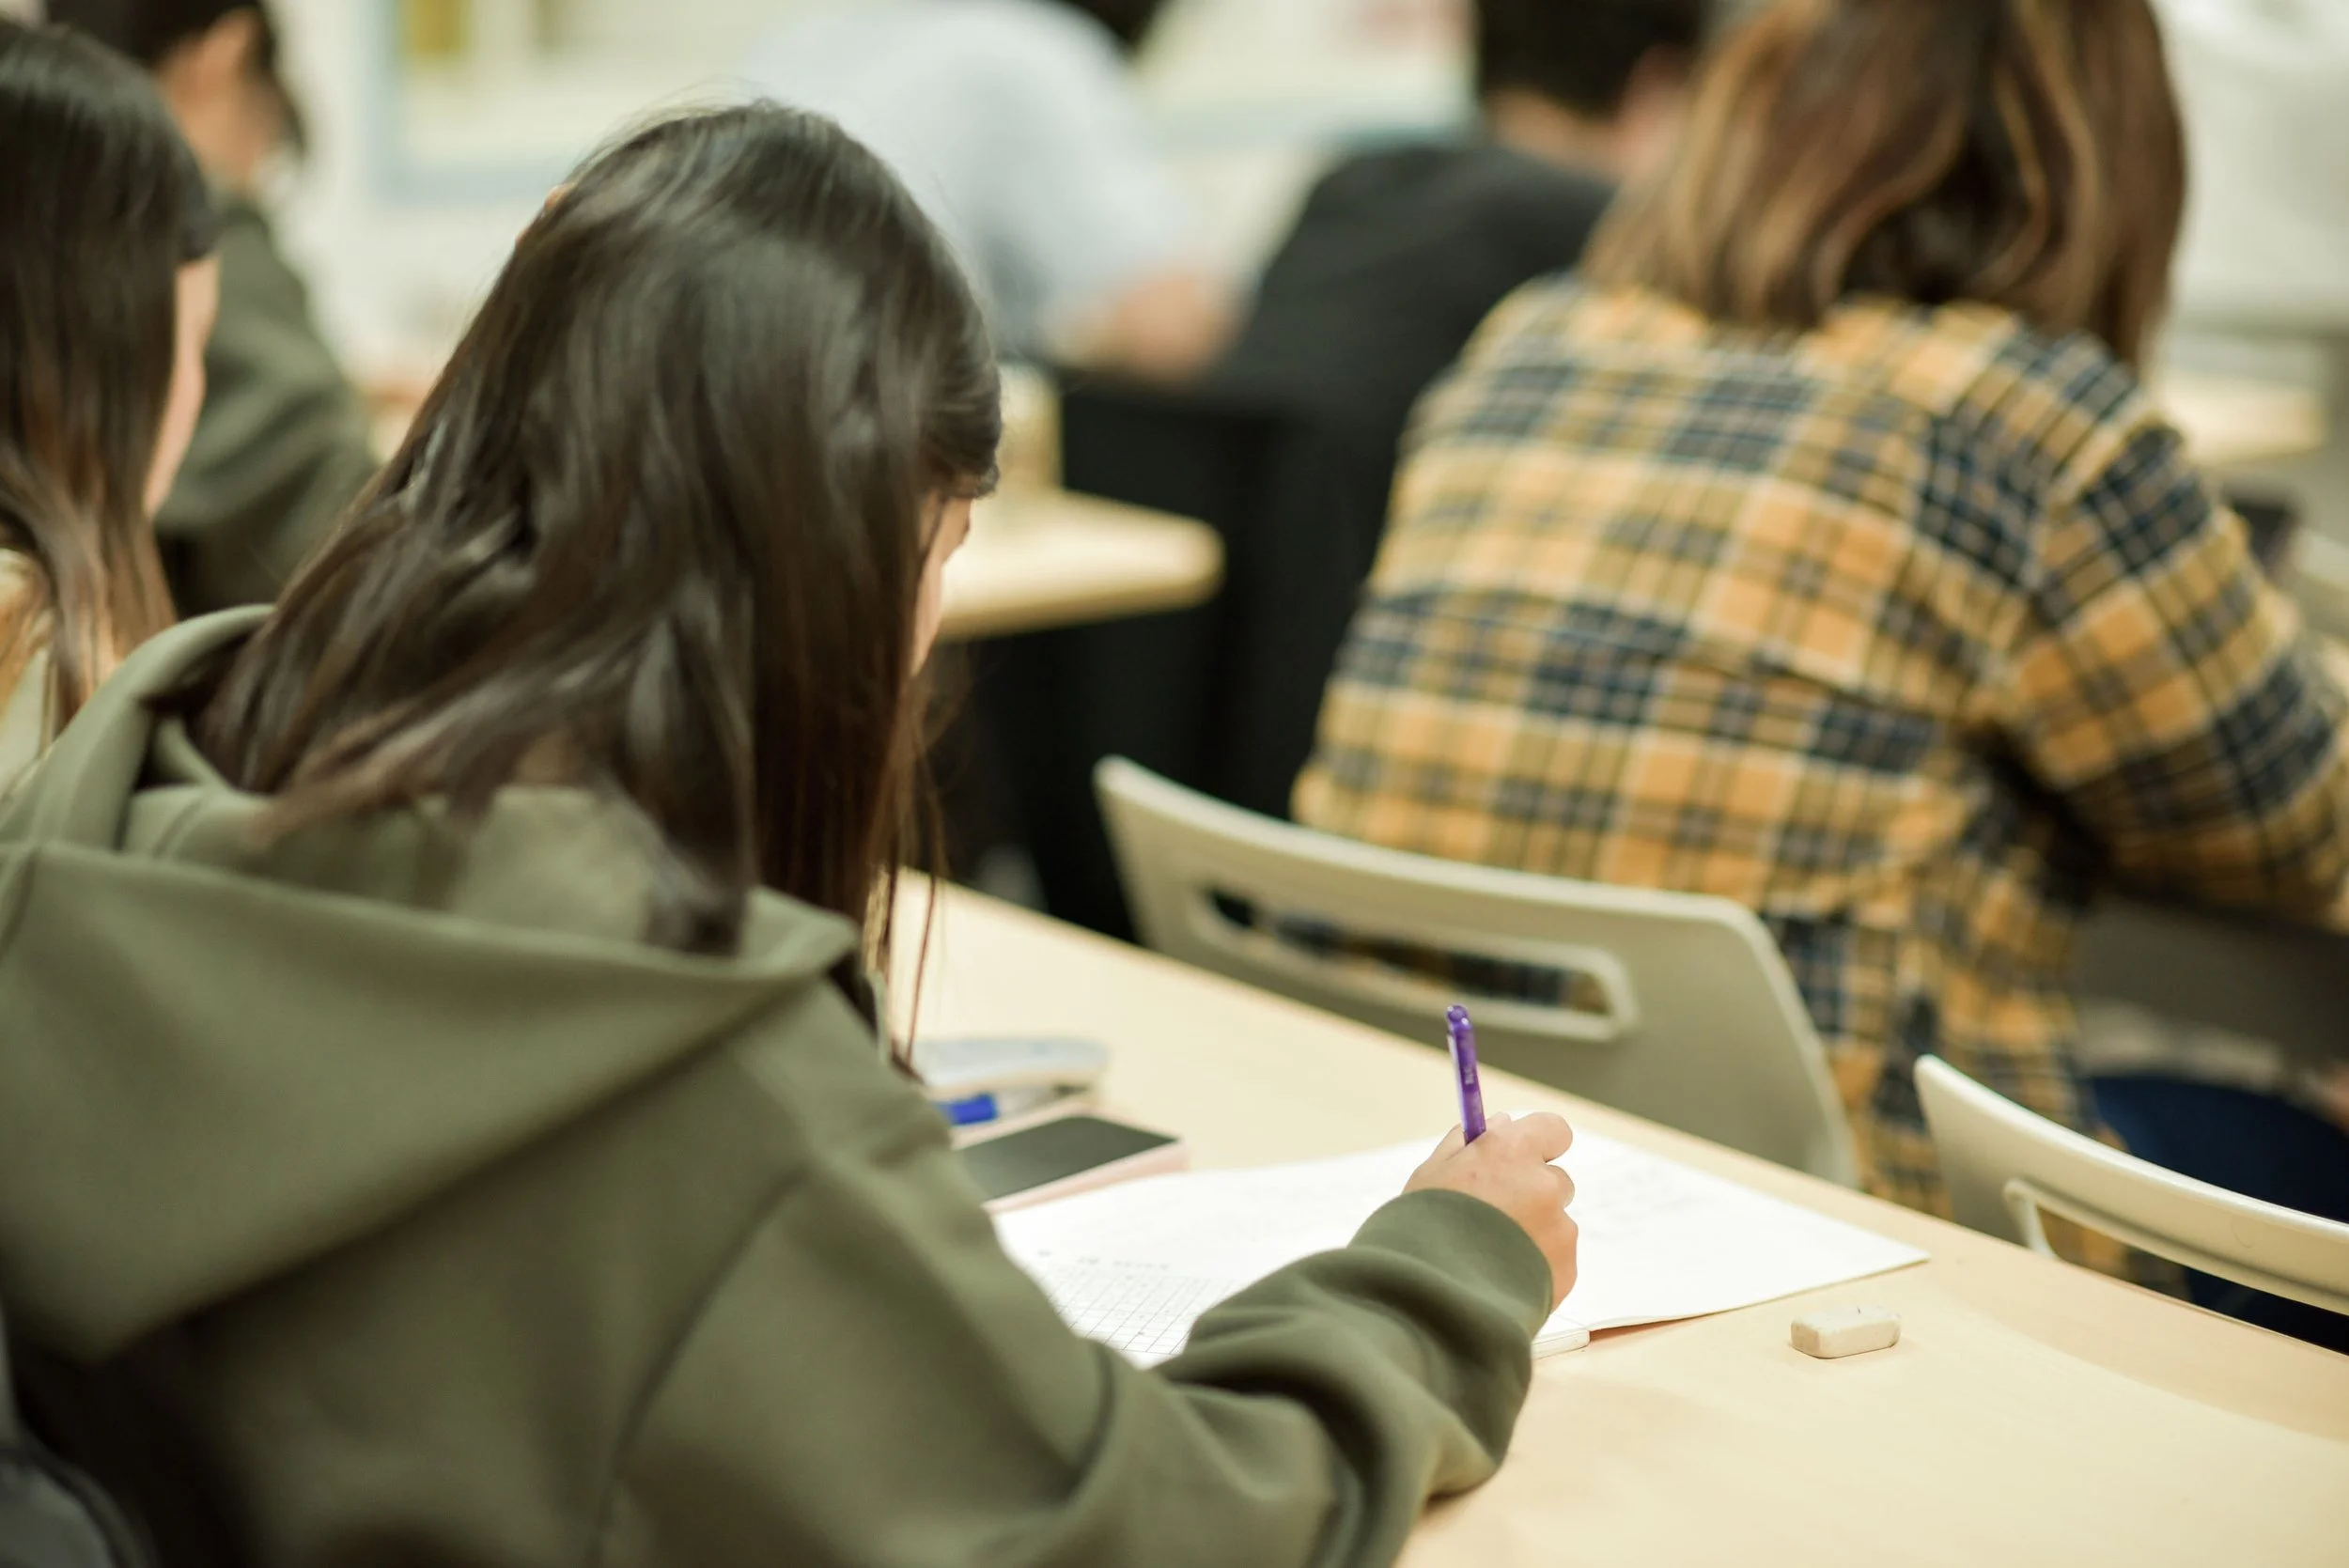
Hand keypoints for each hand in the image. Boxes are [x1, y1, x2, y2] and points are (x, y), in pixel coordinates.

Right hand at [1405, 1112, 1577, 1309]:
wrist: (1432, 1299)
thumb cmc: (1421, 1230)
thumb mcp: (1431, 1174)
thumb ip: (1466, 1144)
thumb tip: (1500, 1123)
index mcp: (1511, 1152)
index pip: (1553, 1130)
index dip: (1539, 1143)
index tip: (1523, 1156)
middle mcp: (1543, 1185)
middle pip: (1556, 1180)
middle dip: (1533, 1194)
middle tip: (1497, 1216)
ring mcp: (1559, 1229)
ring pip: (1555, 1224)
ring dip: (1534, 1234)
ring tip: (1491, 1258)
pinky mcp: (1566, 1269)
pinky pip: (1556, 1261)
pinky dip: (1536, 1267)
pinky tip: (1500, 1279)